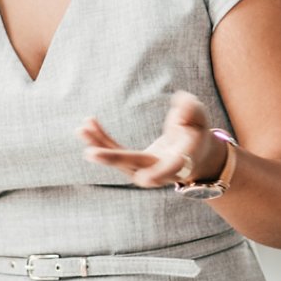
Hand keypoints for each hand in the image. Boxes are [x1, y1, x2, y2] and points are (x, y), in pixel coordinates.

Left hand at [79, 90, 226, 188]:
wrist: (191, 153)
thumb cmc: (196, 131)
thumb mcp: (198, 117)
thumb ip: (191, 110)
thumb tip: (180, 100)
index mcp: (181, 160)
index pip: (172, 168)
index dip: (160, 173)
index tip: (146, 179)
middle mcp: (159, 169)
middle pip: (135, 166)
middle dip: (113, 160)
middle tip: (91, 153)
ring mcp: (143, 169)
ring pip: (118, 161)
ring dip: (98, 145)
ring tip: (81, 129)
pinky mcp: (132, 163)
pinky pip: (114, 152)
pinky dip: (100, 139)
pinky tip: (87, 125)